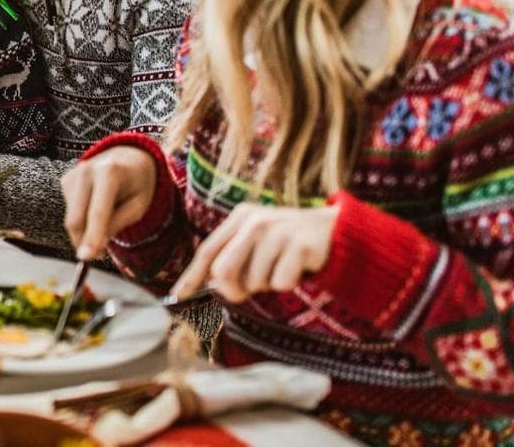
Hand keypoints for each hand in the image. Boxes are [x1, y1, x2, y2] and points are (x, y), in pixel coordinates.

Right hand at [61, 146, 158, 260]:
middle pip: (76, 218)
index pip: (98, 212)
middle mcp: (85, 170)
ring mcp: (72, 174)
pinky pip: (71, 211)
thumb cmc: (137, 184)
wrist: (127, 156)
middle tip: (98, 255)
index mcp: (110, 172)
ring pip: (71, 218)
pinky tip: (97, 206)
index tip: (86, 257)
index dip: (92, 236)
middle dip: (84, 242)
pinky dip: (83, 218)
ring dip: (85, 231)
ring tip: (107, 220)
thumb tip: (93, 249)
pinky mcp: (65, 180)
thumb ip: (117, 224)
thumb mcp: (138, 205)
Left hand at [170, 203, 338, 302]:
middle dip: (233, 290)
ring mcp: (278, 231)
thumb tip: (213, 285)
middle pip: (224, 271)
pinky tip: (299, 268)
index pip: (208, 250)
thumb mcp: (258, 243)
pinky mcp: (299, 245)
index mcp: (240, 217)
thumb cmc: (290, 244)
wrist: (336, 232)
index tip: (177, 296)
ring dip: (268, 284)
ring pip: (255, 281)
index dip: (191, 276)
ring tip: (283, 268)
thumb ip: (234, 259)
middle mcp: (255, 221)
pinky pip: (281, 283)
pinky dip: (289, 283)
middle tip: (249, 291)